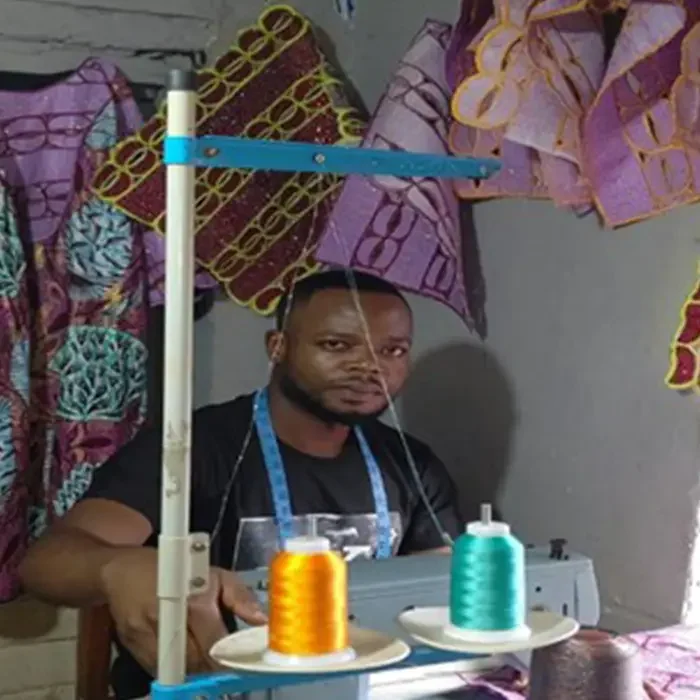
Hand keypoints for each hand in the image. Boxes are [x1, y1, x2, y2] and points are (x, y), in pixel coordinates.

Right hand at [100, 547, 265, 674]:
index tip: (242, 658)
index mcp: (193, 602)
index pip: (216, 644)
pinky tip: (184, 653)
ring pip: (179, 668)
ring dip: (195, 666)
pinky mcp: (133, 647)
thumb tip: (261, 620)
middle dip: (214, 663)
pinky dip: (175, 666)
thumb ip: (240, 597)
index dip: (230, 656)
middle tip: (225, 657)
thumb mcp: (216, 573)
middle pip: (198, 661)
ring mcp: (147, 637)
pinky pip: (159, 669)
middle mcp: (169, 622)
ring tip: (206, 655)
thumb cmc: (176, 567)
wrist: (125, 569)